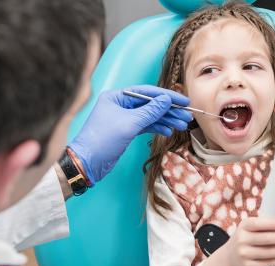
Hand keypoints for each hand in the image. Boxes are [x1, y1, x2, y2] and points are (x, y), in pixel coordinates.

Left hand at [68, 85, 191, 184]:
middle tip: (187, 116)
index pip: (147, 92)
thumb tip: (166, 100)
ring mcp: (123, 118)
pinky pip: (145, 126)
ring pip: (149, 116)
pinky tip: (168, 131)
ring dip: (166, 120)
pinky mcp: (125, 131)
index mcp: (117, 97)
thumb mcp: (129, 124)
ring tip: (182, 125)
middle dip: (169, 110)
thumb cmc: (103, 140)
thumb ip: (150, 111)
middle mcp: (120, 104)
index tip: (184, 101)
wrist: (87, 163)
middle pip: (150, 104)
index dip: (167, 96)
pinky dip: (157, 128)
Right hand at [222, 218, 274, 265]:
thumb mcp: (249, 228)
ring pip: (271, 252)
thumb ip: (266, 225)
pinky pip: (268, 263)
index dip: (274, 224)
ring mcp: (244, 254)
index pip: (259, 224)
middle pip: (268, 238)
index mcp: (243, 226)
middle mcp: (241, 240)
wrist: (230, 258)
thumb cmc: (245, 239)